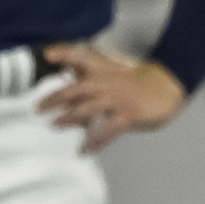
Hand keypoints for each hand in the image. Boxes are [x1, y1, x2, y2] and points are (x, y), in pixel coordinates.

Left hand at [38, 43, 185, 152]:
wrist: (166, 88)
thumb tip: (67, 70)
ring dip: (68, 118)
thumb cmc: (136, 81)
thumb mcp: (112, 68)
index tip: (47, 55)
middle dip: (54, 98)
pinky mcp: (126, 115)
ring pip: (86, 108)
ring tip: (54, 125)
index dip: (64, 54)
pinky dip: (95, 141)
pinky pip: (106, 130)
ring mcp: (116, 99)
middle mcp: (106, 82)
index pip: (81, 56)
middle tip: (38, 108)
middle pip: (75, 88)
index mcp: (103, 69)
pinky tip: (86, 149)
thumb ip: (90, 69)